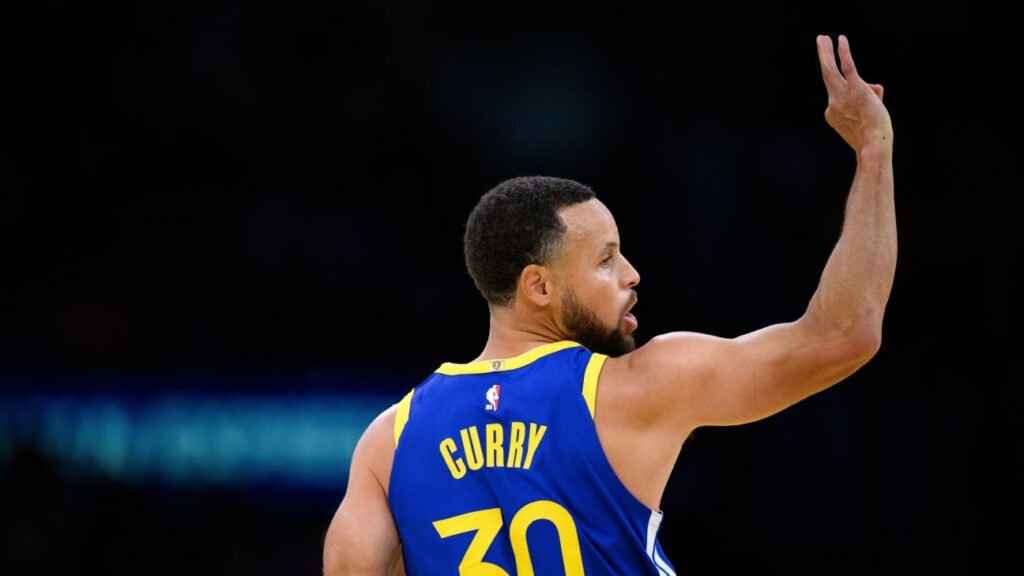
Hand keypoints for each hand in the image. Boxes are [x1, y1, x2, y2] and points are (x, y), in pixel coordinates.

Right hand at [816, 35, 892, 150]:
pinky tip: (840, 39)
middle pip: (826, 75)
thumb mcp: (866, 117)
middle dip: (823, 56)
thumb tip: (875, 88)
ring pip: (830, 70)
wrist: (873, 144)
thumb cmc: (873, 135)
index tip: (876, 104)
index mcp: (832, 112)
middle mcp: (833, 103)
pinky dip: (844, 52)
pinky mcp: (856, 88)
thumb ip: (870, 98)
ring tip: (822, 38)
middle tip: (820, 41)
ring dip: (825, 52)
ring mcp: (842, 95)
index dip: (865, 95)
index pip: (844, 93)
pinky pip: (847, 67)